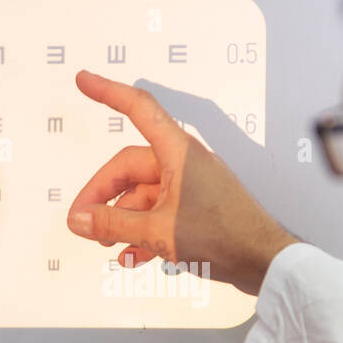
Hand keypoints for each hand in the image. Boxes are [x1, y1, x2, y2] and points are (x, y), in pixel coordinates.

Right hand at [66, 70, 298, 295]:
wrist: (265, 262)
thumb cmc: (223, 236)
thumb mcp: (157, 231)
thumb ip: (113, 223)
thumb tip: (78, 219)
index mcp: (178, 152)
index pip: (139, 109)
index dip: (108, 92)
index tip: (83, 80)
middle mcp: (184, 163)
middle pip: (129, 168)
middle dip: (102, 195)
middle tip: (82, 224)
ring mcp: (191, 186)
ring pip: (143, 195)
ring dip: (121, 219)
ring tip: (106, 246)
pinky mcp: (197, 209)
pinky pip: (159, 213)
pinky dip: (142, 231)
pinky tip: (131, 257)